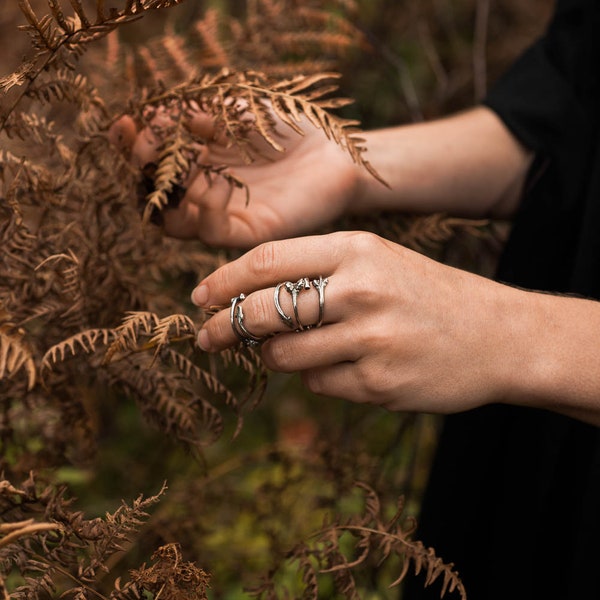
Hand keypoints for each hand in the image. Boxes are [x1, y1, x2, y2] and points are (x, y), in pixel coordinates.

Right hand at [109, 107, 359, 248]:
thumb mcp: (235, 110)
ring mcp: (226, 214)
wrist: (333, 148)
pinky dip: (205, 213)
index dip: (133, 146)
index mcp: (197, 161)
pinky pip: (215, 232)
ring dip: (167, 198)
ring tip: (168, 171)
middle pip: (158, 196)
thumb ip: (196, 114)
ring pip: (177, 222)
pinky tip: (210, 188)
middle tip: (141, 148)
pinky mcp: (250, 232)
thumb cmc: (286, 125)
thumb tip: (151, 116)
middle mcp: (205, 191)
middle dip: (143, 172)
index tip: (123, 124)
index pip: (152, 163)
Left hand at [190, 231, 525, 413]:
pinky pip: (318, 385)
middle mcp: (361, 290)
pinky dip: (317, 377)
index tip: (199, 297)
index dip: (223, 279)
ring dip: (276, 356)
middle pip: (263, 311)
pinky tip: (345, 366)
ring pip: (284, 356)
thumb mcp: (378, 262)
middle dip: (224, 326)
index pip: (267, 260)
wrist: (498, 334)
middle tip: (206, 337)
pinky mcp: (380, 383)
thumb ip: (317, 273)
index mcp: (357, 249)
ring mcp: (371, 339)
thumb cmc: (427, 294)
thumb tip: (248, 300)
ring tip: (293, 350)